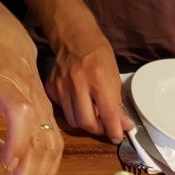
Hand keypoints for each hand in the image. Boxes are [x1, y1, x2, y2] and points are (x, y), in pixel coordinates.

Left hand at [0, 6, 62, 174]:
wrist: (3, 34)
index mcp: (2, 81)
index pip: (20, 111)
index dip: (18, 139)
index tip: (7, 164)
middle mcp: (28, 94)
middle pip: (39, 136)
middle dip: (27, 171)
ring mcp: (42, 104)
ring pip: (51, 142)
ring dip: (39, 174)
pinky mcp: (47, 112)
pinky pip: (56, 140)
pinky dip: (52, 164)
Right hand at [46, 28, 132, 143]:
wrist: (74, 37)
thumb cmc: (98, 54)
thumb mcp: (114, 76)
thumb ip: (117, 103)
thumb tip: (123, 125)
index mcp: (99, 78)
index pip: (108, 113)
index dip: (114, 130)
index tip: (117, 136)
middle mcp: (78, 83)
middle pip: (86, 122)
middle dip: (98, 129)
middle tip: (105, 126)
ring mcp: (62, 86)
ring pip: (73, 120)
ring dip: (85, 123)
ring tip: (92, 114)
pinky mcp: (51, 88)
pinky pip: (62, 110)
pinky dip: (72, 112)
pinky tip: (78, 103)